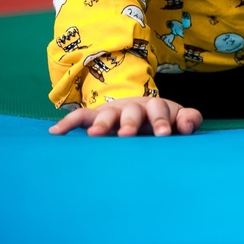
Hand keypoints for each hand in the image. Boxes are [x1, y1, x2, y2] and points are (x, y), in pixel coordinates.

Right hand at [49, 96, 202, 136]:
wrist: (139, 114)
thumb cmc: (161, 122)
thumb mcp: (177, 120)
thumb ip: (188, 120)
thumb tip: (187, 124)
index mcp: (156, 108)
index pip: (160, 110)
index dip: (162, 121)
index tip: (164, 134)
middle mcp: (134, 107)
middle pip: (132, 110)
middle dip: (130, 122)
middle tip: (128, 134)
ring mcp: (114, 111)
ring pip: (107, 114)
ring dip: (102, 123)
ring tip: (96, 135)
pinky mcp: (95, 117)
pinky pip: (80, 117)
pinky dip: (68, 123)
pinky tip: (56, 133)